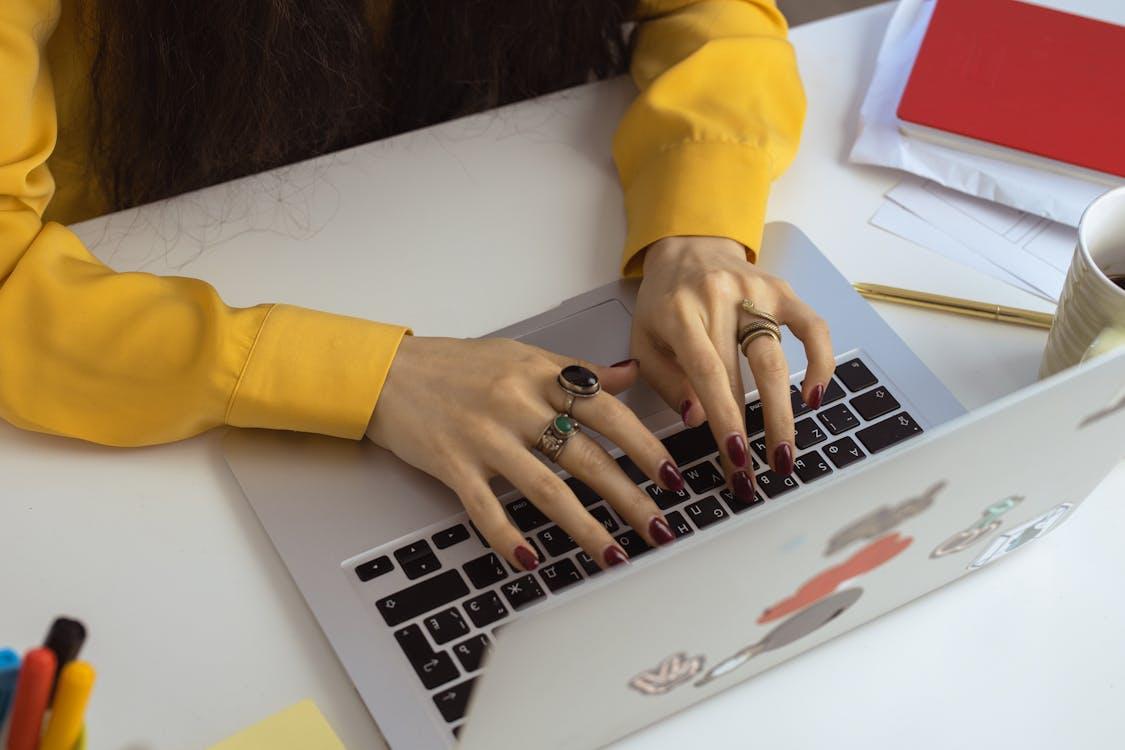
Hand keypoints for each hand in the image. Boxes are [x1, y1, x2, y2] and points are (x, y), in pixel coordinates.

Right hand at [366, 336, 685, 570]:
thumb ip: (576, 371)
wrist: (389, 371)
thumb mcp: (521, 356)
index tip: (672, 475)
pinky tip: (533, 561)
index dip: (643, 445)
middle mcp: (517, 405)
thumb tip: (628, 376)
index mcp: (539, 376)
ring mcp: (485, 437)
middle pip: (586, 458)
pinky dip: (510, 538)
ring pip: (546, 489)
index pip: (606, 412)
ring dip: (585, 528)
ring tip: (615, 555)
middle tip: (661, 528)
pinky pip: (487, 509)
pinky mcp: (453, 465)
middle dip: (630, 498)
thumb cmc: (456, 365)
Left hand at [632, 235, 834, 499]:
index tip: (734, 457)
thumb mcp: (644, 338)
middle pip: (745, 371)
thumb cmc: (663, 301)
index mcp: (680, 312)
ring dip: (784, 411)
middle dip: (755, 428)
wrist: (687, 246)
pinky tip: (813, 396)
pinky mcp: (783, 290)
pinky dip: (820, 361)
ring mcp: (756, 292)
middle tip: (761, 472)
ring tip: (785, 451)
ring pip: (778, 356)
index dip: (724, 416)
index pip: (707, 371)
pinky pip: (812, 327)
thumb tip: (697, 419)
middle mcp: (721, 298)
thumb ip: (665, 380)